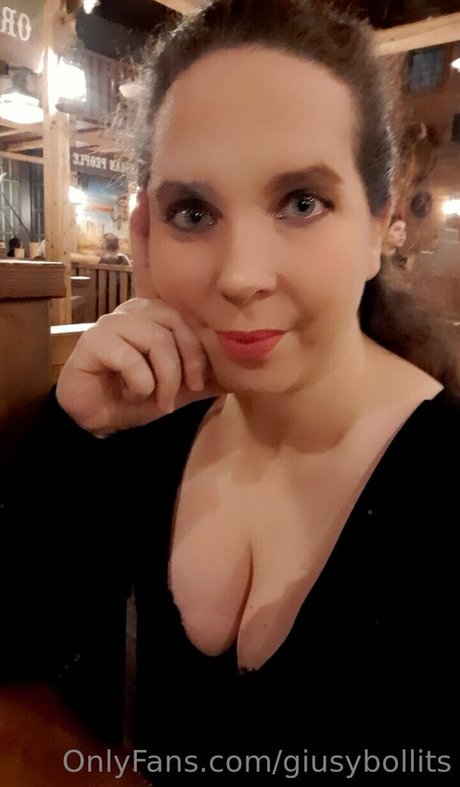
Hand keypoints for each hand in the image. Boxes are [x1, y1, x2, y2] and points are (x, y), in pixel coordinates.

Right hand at [56, 298, 222, 434]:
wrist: (98, 420)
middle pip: (173, 324)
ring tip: (160, 401)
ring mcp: (110, 323)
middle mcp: (132, 311)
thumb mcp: (178, 389)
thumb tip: (240, 375)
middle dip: (188, 362)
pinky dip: (139, 383)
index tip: (201, 383)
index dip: (199, 350)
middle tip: (187, 391)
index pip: (188, 317)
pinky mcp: (92, 342)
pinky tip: (131, 395)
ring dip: (165, 378)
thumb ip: (205, 379)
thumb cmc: (136, 397)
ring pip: (155, 339)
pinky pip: (128, 357)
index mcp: (154, 314)